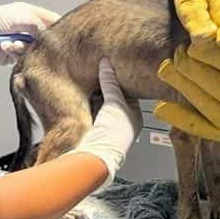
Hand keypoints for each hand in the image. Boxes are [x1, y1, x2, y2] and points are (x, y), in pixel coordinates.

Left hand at [0, 2, 59, 72]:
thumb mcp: (18, 16)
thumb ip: (38, 24)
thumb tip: (50, 35)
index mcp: (29, 13)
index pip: (52, 20)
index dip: (57, 28)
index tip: (59, 37)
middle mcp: (26, 27)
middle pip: (45, 38)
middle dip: (40, 42)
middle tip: (33, 43)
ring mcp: (20, 41)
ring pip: (35, 50)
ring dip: (24, 49)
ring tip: (12, 44)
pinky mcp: (13, 55)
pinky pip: (25, 59)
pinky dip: (18, 55)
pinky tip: (7, 49)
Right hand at [66, 59, 142, 187]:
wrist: (96, 154)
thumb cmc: (114, 132)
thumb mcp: (114, 102)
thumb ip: (110, 82)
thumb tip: (106, 64)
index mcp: (135, 116)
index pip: (129, 93)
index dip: (120, 81)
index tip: (113, 69)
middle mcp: (123, 122)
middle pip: (114, 99)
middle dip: (107, 87)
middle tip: (101, 71)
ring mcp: (108, 126)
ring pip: (102, 105)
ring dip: (97, 94)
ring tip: (91, 78)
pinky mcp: (94, 129)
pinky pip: (92, 111)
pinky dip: (89, 103)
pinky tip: (84, 93)